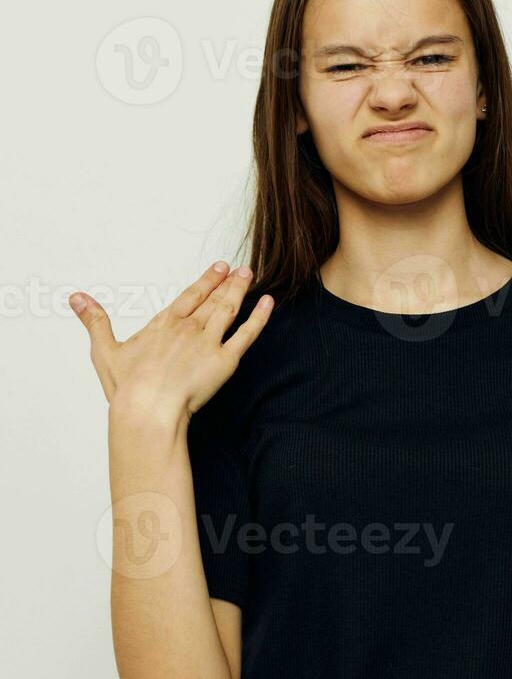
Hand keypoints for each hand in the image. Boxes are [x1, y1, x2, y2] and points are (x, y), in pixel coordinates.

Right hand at [68, 262, 273, 421]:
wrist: (148, 410)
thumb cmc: (127, 388)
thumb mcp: (105, 350)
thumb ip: (95, 321)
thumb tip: (77, 298)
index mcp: (164, 325)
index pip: (190, 296)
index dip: (205, 281)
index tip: (218, 268)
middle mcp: (189, 328)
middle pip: (212, 300)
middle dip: (227, 283)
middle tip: (240, 269)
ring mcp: (208, 343)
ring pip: (229, 310)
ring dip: (240, 291)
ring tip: (250, 276)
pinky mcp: (225, 361)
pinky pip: (247, 334)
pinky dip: (259, 318)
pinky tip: (268, 303)